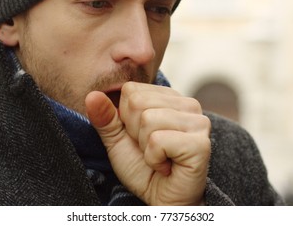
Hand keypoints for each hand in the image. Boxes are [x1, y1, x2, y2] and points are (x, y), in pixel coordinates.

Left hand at [85, 82, 210, 204]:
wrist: (161, 201)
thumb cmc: (144, 170)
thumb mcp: (117, 141)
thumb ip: (105, 117)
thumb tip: (92, 95)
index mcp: (170, 98)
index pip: (131, 90)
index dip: (126, 118)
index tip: (142, 138)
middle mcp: (188, 105)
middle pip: (138, 102)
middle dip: (135, 133)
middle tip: (152, 150)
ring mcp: (199, 123)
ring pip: (148, 120)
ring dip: (145, 148)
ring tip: (161, 158)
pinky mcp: (200, 144)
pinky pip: (158, 141)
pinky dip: (154, 159)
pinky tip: (167, 167)